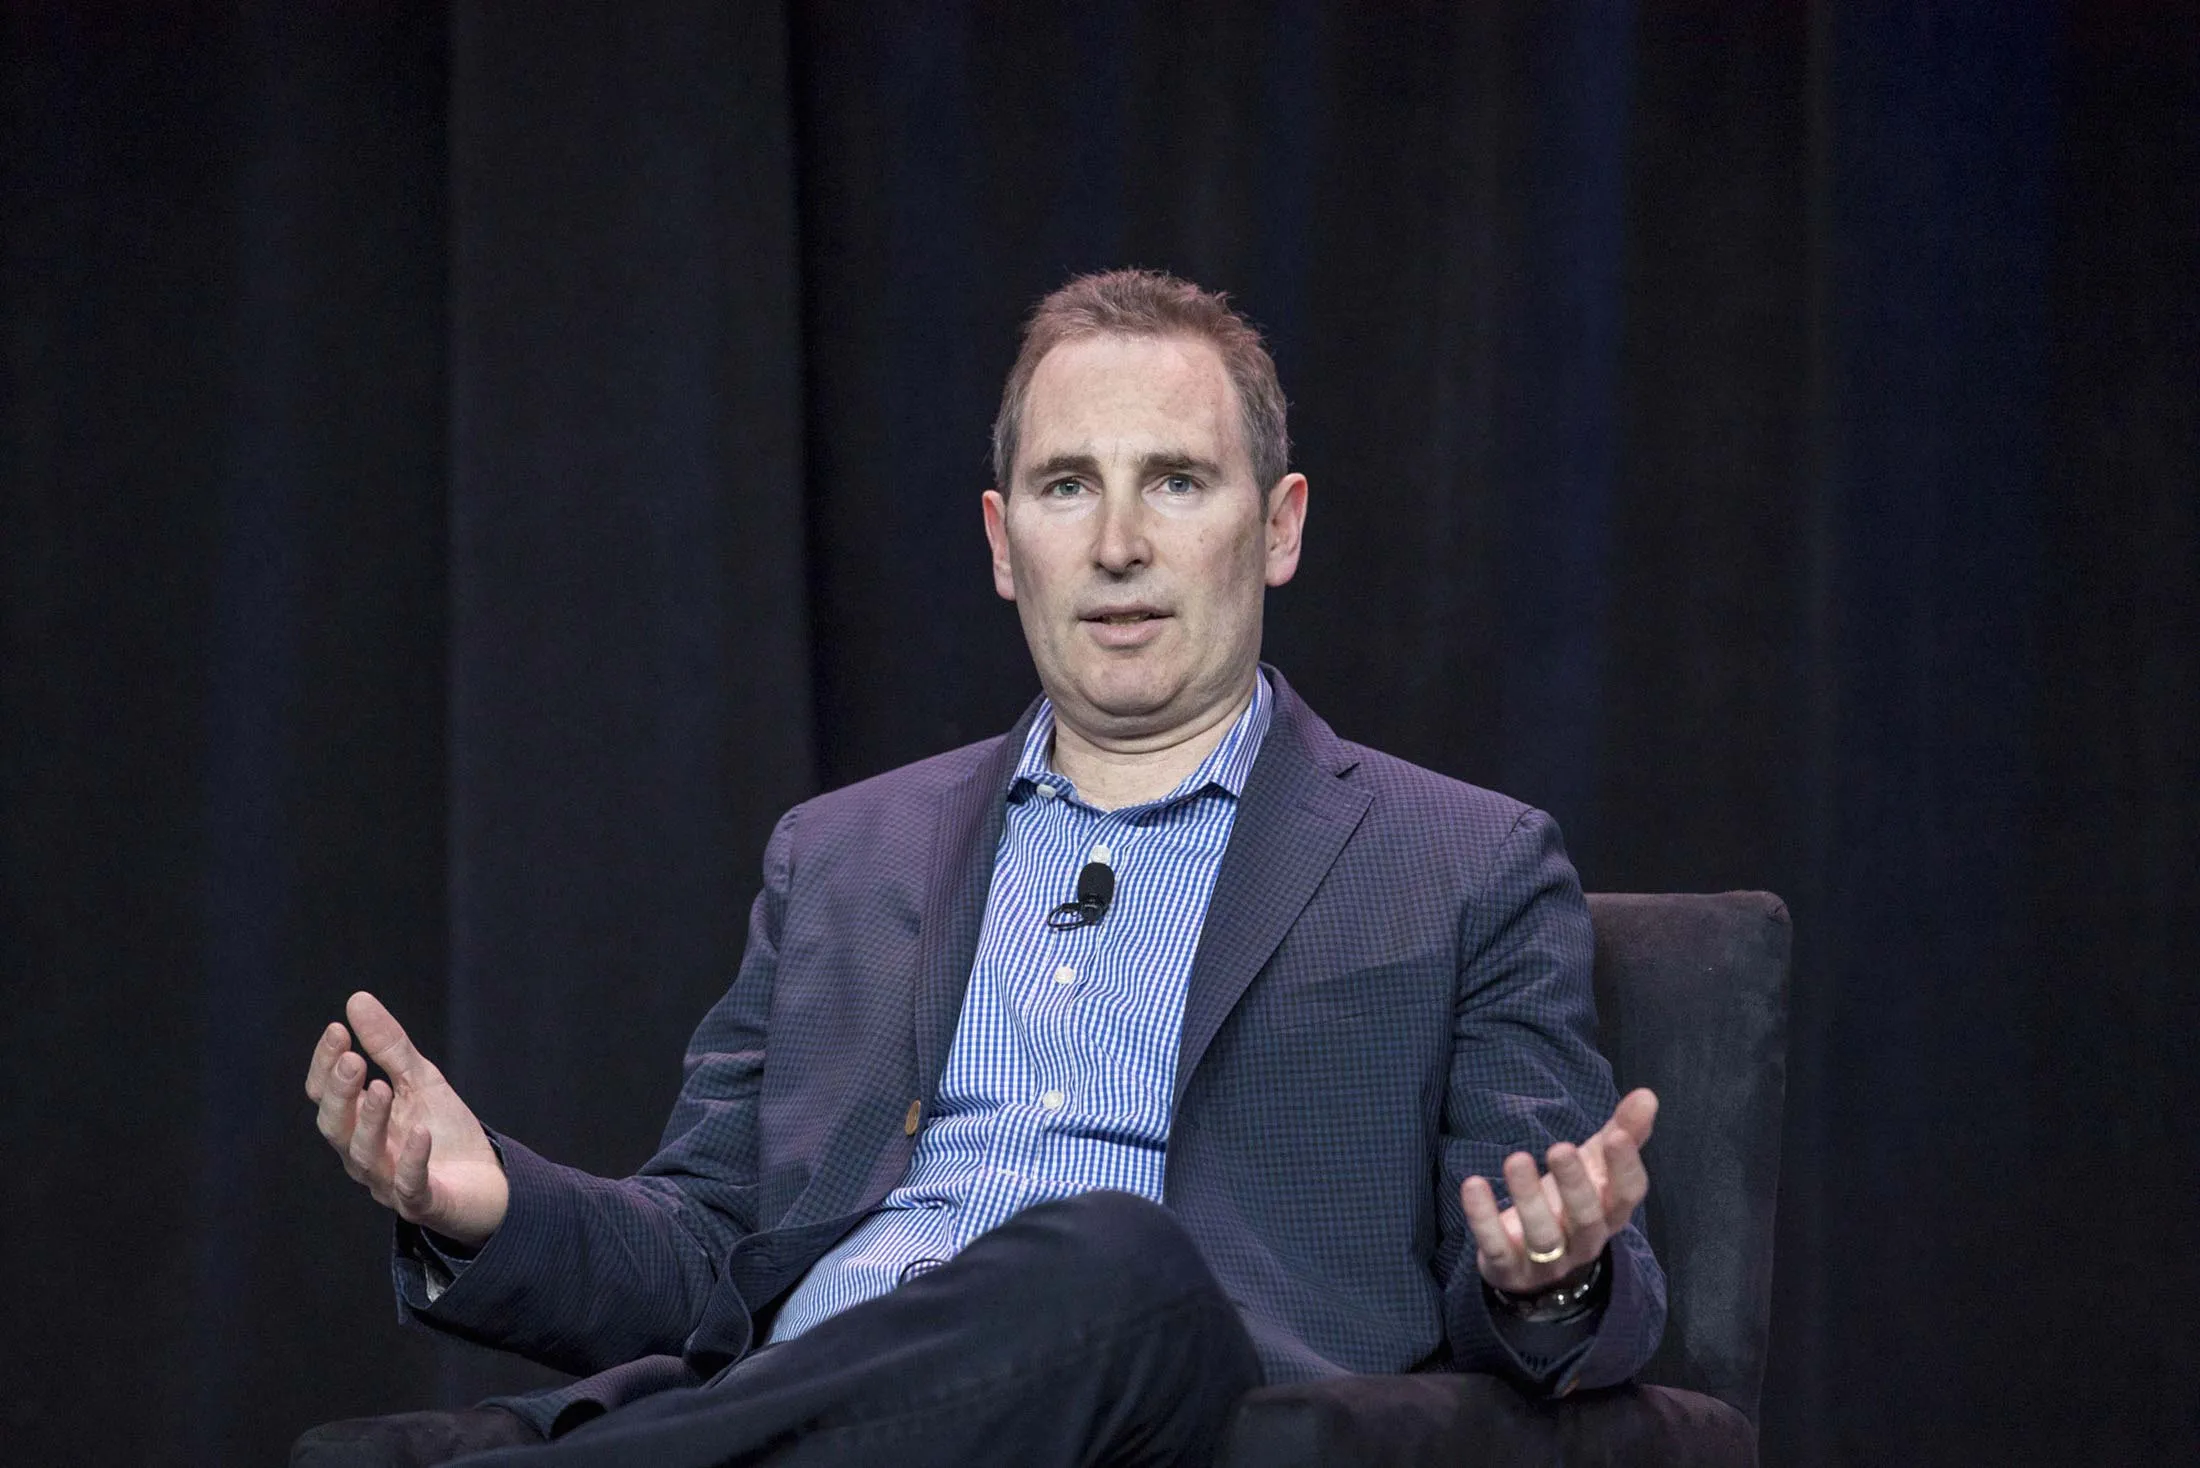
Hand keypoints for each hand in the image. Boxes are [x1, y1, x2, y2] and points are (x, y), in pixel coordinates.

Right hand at [305, 991, 509, 1247]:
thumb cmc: (444, 1131)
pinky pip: (409, 1185)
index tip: (336, 1029)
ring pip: (365, 1157)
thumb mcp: (420, 1080)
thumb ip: (389, 1046)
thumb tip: (357, 999)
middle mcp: (364, 1155)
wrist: (488, 1182)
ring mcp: (390, 1182)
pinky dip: (412, 1159)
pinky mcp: (422, 1203)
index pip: (326, 1095)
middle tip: (352, 1061)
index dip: (326, 1065)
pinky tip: (420, 1133)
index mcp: (359, 1123)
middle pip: (337, 1127)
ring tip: (382, 1087)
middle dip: (341, 1094)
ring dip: (371, 1121)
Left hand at [1461, 1088, 1655, 1294]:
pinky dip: (1484, 1218)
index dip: (1625, 1167)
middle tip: (1560, 1148)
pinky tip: (1473, 1184)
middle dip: (1574, 1184)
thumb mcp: (1595, 1166)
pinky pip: (1497, 1247)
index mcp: (1610, 1213)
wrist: (1536, 1265)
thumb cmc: (1571, 1201)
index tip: (1617, 1134)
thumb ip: (1622, 1132)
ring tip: (1516, 1159)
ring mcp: (1548, 1260)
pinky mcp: (1510, 1268)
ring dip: (1528, 1198)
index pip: (1627, 1194)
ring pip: (1543, 1236)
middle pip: (1587, 1218)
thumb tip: (1647, 1094)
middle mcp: (1584, 1241)